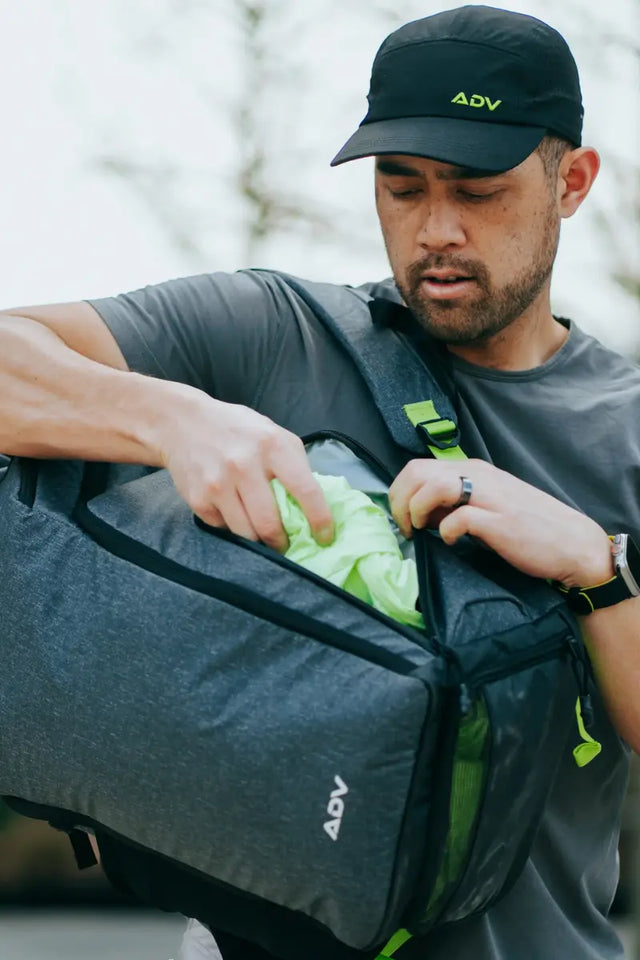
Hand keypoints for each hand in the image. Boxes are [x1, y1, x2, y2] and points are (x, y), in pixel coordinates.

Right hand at [156, 385, 333, 551]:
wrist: (183, 423)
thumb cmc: (238, 430)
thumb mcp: (273, 434)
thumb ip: (295, 464)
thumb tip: (317, 504)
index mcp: (272, 446)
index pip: (305, 490)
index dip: (320, 519)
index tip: (325, 536)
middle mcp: (244, 465)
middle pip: (270, 524)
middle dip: (283, 542)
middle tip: (287, 545)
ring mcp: (218, 484)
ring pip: (246, 534)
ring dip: (259, 542)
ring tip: (263, 535)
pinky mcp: (199, 499)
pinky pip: (224, 529)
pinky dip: (233, 529)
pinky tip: (234, 514)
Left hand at [388, 458, 612, 587]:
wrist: (572, 543)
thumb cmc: (529, 527)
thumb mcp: (487, 503)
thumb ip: (456, 502)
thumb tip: (422, 512)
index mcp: (474, 470)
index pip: (418, 467)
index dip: (399, 493)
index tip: (403, 518)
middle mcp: (479, 476)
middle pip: (418, 473)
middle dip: (400, 501)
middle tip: (406, 528)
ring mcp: (489, 497)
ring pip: (433, 487)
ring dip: (417, 511)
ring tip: (422, 531)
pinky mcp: (499, 521)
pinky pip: (458, 518)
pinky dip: (445, 531)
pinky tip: (451, 542)